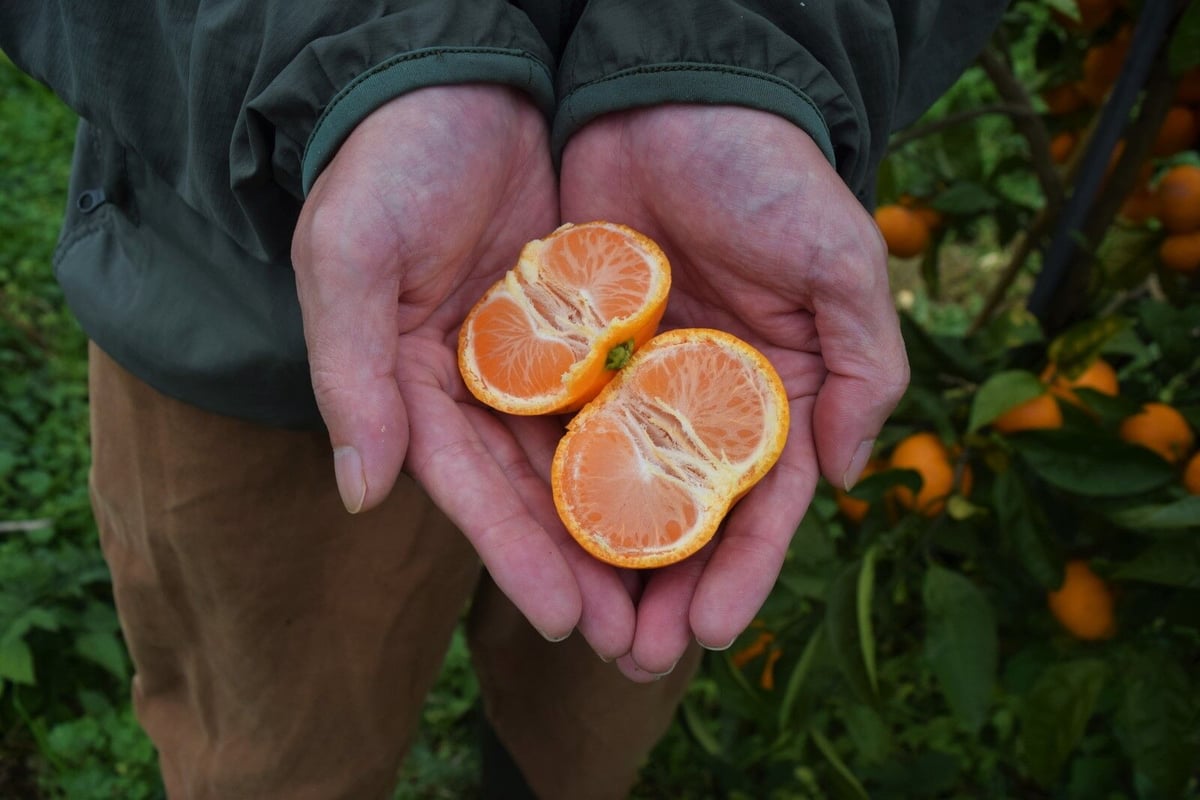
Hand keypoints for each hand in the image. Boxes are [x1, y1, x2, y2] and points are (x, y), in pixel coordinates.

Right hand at [291, 85, 634, 645]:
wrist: (454, 82)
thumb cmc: (385, 166)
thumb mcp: (348, 259)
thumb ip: (350, 376)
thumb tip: (359, 494)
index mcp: (416, 387)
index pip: (469, 491)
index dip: (515, 556)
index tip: (564, 620)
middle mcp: (480, 387)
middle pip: (537, 495)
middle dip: (583, 569)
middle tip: (636, 641)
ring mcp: (538, 359)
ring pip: (589, 460)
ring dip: (630, 527)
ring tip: (677, 596)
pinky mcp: (587, 325)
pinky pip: (625, 394)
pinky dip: (655, 443)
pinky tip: (699, 491)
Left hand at [559, 105, 909, 680]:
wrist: (671, 95)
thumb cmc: (769, 174)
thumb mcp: (840, 261)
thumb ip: (861, 364)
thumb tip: (852, 474)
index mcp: (766, 393)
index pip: (760, 504)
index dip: (740, 571)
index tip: (708, 631)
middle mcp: (694, 403)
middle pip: (680, 518)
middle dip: (662, 591)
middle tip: (634, 657)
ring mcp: (628, 384)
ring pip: (610, 492)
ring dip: (596, 564)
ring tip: (578, 628)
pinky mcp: (567, 354)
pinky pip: (550, 429)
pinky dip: (541, 487)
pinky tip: (526, 540)